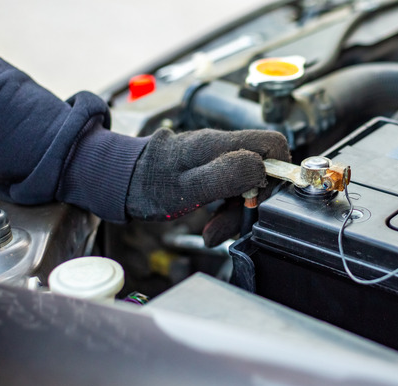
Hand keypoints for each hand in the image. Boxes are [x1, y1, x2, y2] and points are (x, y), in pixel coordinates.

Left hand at [125, 128, 289, 224]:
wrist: (118, 180)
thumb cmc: (146, 183)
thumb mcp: (187, 186)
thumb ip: (226, 175)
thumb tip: (261, 168)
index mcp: (220, 145)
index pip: (273, 144)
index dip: (278, 172)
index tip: (261, 199)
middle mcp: (222, 147)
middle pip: (263, 168)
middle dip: (255, 201)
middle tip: (235, 223)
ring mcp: (217, 158)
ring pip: (250, 182)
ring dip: (239, 212)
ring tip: (216, 229)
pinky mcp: (211, 170)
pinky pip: (233, 189)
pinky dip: (228, 211)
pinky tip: (213, 224)